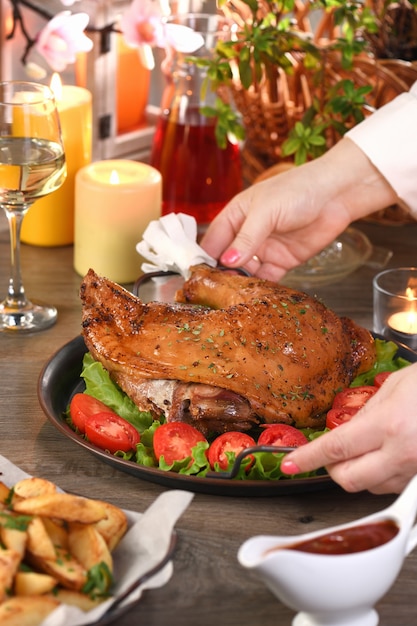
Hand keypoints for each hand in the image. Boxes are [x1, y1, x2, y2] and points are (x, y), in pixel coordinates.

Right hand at [201, 139, 396, 281]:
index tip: (198, 277)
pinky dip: (261, 287)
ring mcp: (265, 249)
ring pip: (245, 272)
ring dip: (240, 284)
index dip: (204, 258)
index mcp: (236, 216)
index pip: (213, 241)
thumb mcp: (266, 211)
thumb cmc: (298, 190)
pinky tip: (255, 295)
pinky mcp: (283, 261)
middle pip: (227, 260)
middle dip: (221, 275)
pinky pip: (267, 278)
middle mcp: (247, 233)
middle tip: (215, 292)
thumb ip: (246, 238)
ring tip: (234, 296)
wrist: (337, 194)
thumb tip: (226, 262)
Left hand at [281, 363, 416, 493]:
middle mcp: (403, 454)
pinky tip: (388, 456)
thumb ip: (367, 412)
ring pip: (371, 488)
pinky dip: (382, 476)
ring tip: (369, 447)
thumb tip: (345, 432)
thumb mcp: (395, 386)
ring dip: (360, 472)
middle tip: (332, 454)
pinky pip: (394, 488)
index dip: (308, 458)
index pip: (335, 448)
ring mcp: (416, 471)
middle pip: (348, 480)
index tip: (290, 464)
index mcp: (389, 425)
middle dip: (333, 469)